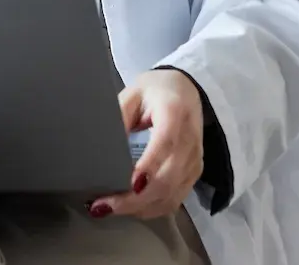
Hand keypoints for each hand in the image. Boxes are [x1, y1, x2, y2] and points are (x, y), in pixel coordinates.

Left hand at [91, 69, 204, 220]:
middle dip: (135, 198)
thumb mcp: (133, 93)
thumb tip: (102, 149)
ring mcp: (195, 159)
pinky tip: (131, 207)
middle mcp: (189, 139)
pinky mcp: (194, 173)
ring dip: (140, 207)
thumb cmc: (156, 91)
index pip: (166, 143)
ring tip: (110, 208)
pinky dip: (151, 208)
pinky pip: (174, 199)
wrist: (186, 90)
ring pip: (171, 195)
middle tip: (103, 205)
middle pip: (167, 178)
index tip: (130, 184)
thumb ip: (119, 117)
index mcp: (174, 111)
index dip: (149, 166)